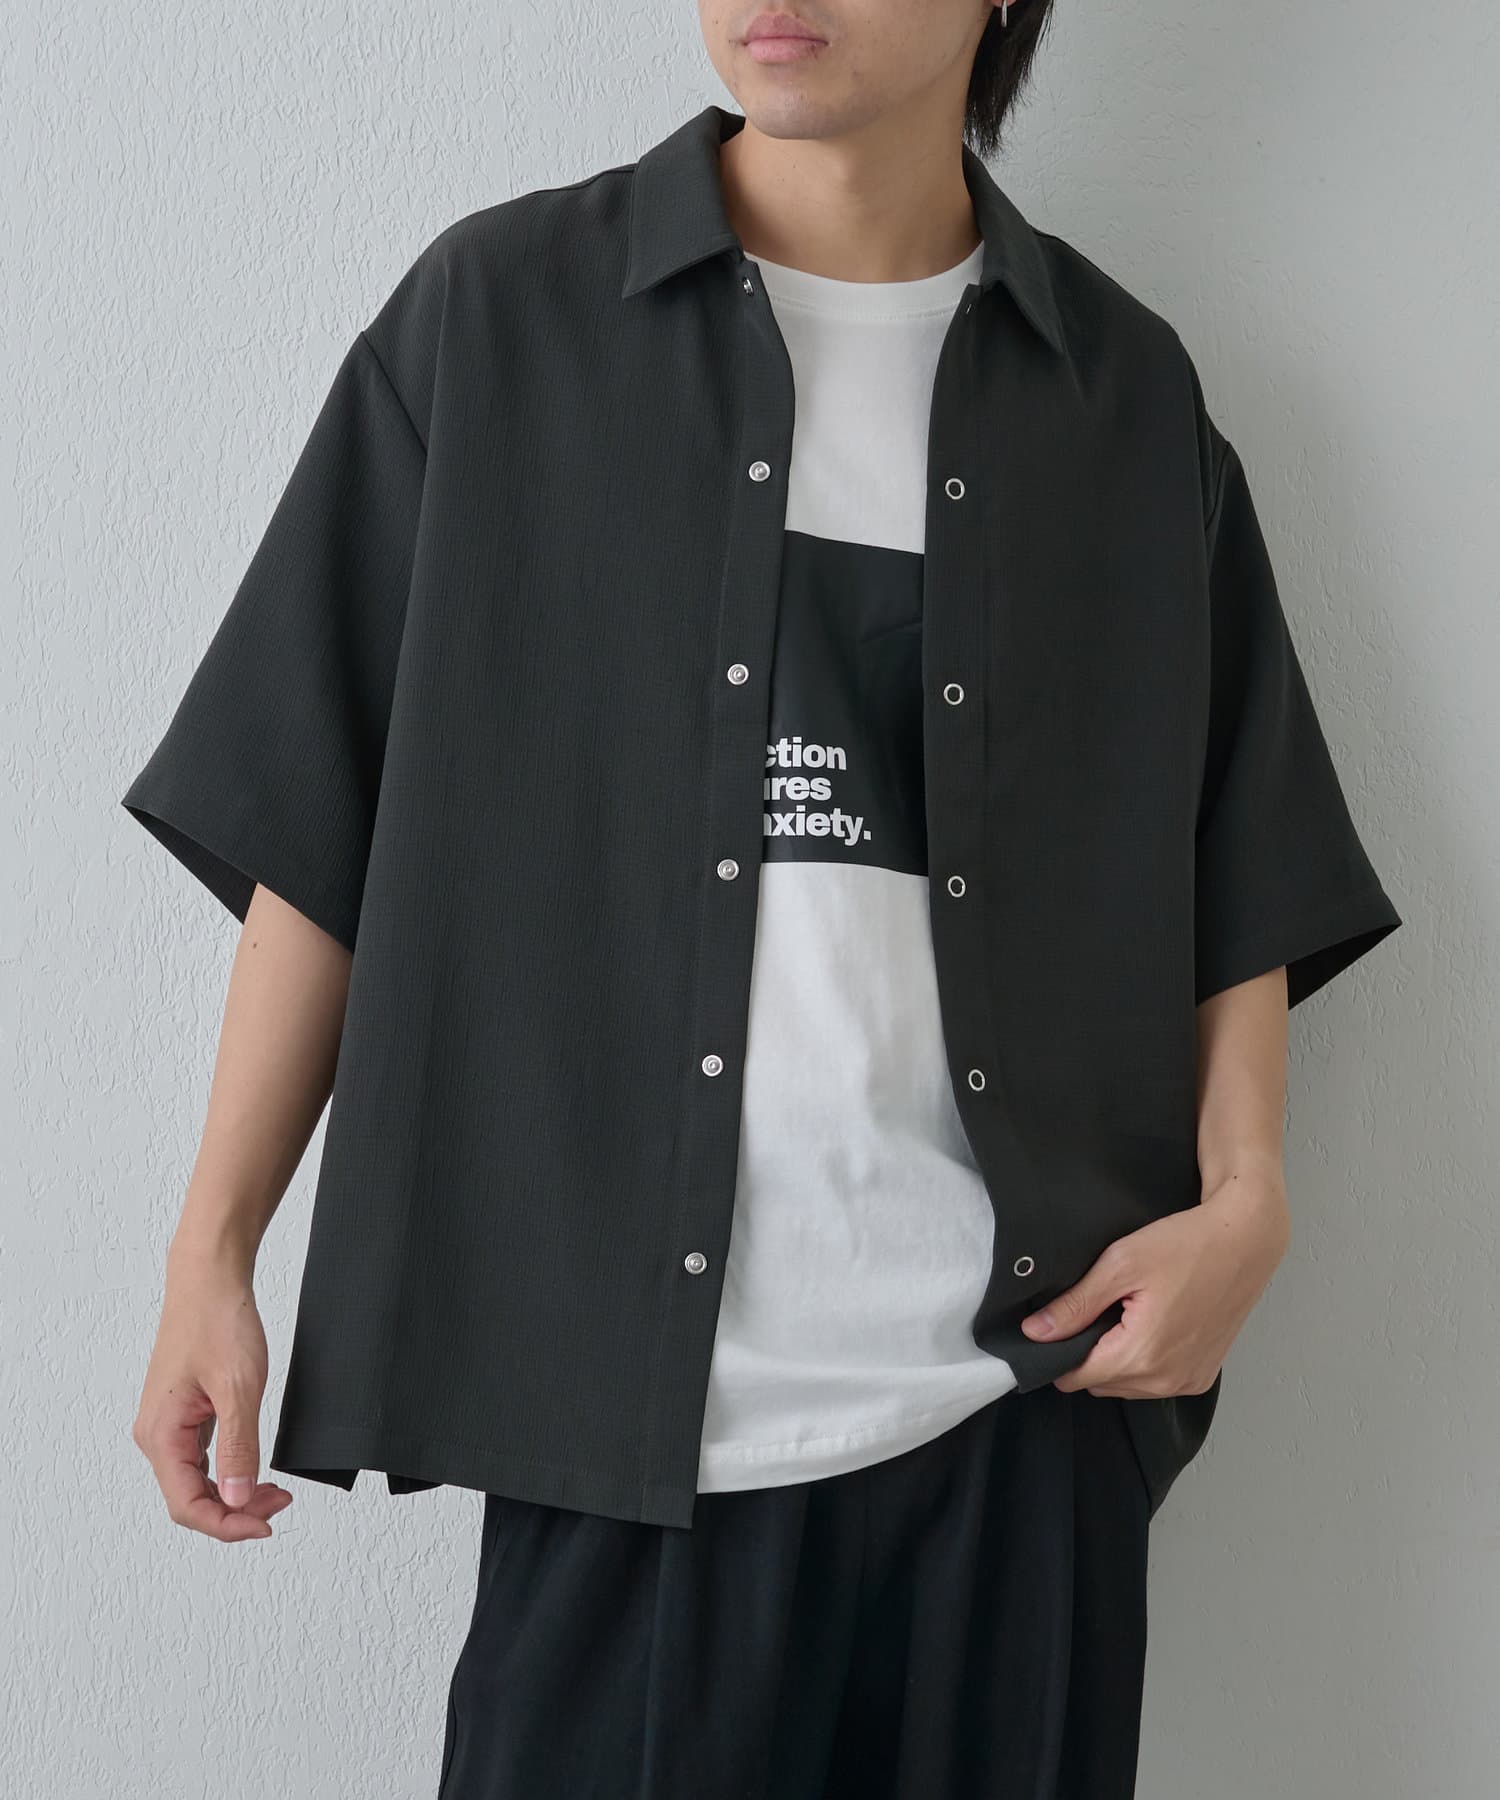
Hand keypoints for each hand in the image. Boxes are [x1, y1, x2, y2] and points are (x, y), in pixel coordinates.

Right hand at [131, 1245, 293, 1539]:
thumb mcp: (238, 1388)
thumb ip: (239, 1448)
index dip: (228, 1525)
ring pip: (197, 1480)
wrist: (209, 1278)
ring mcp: (169, 1424)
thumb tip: (236, 1500)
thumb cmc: (218, 1321)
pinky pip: (202, 1458)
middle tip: (280, 1503)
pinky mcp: (184, 1412)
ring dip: (233, 1493)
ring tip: (273, 1490)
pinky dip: (229, 1470)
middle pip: (191, 1498)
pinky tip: (253, 1467)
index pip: (187, 1506)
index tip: (268, 1524)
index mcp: (160, 1435)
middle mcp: (157, 1435)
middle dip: (235, 1510)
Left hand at [1019, 1165, 1291, 1398]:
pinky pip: (1156, 1382)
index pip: (1074, 1377)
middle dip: (1089, 1353)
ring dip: (1117, 1359)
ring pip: (1127, 1386)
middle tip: (1098, 1306)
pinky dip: (1145, 1361)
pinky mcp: (1204, 1376)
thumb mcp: (1120, 1265)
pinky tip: (1151, 1323)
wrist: (1246, 1239)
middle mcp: (1167, 1381)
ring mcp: (1189, 1381)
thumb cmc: (1186, 1244)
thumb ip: (1075, 1305)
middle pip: (1100, 1383)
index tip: (1059, 1322)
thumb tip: (1034, 1333)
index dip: (1057, 1351)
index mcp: (1142, 1356)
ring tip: (1127, 1311)